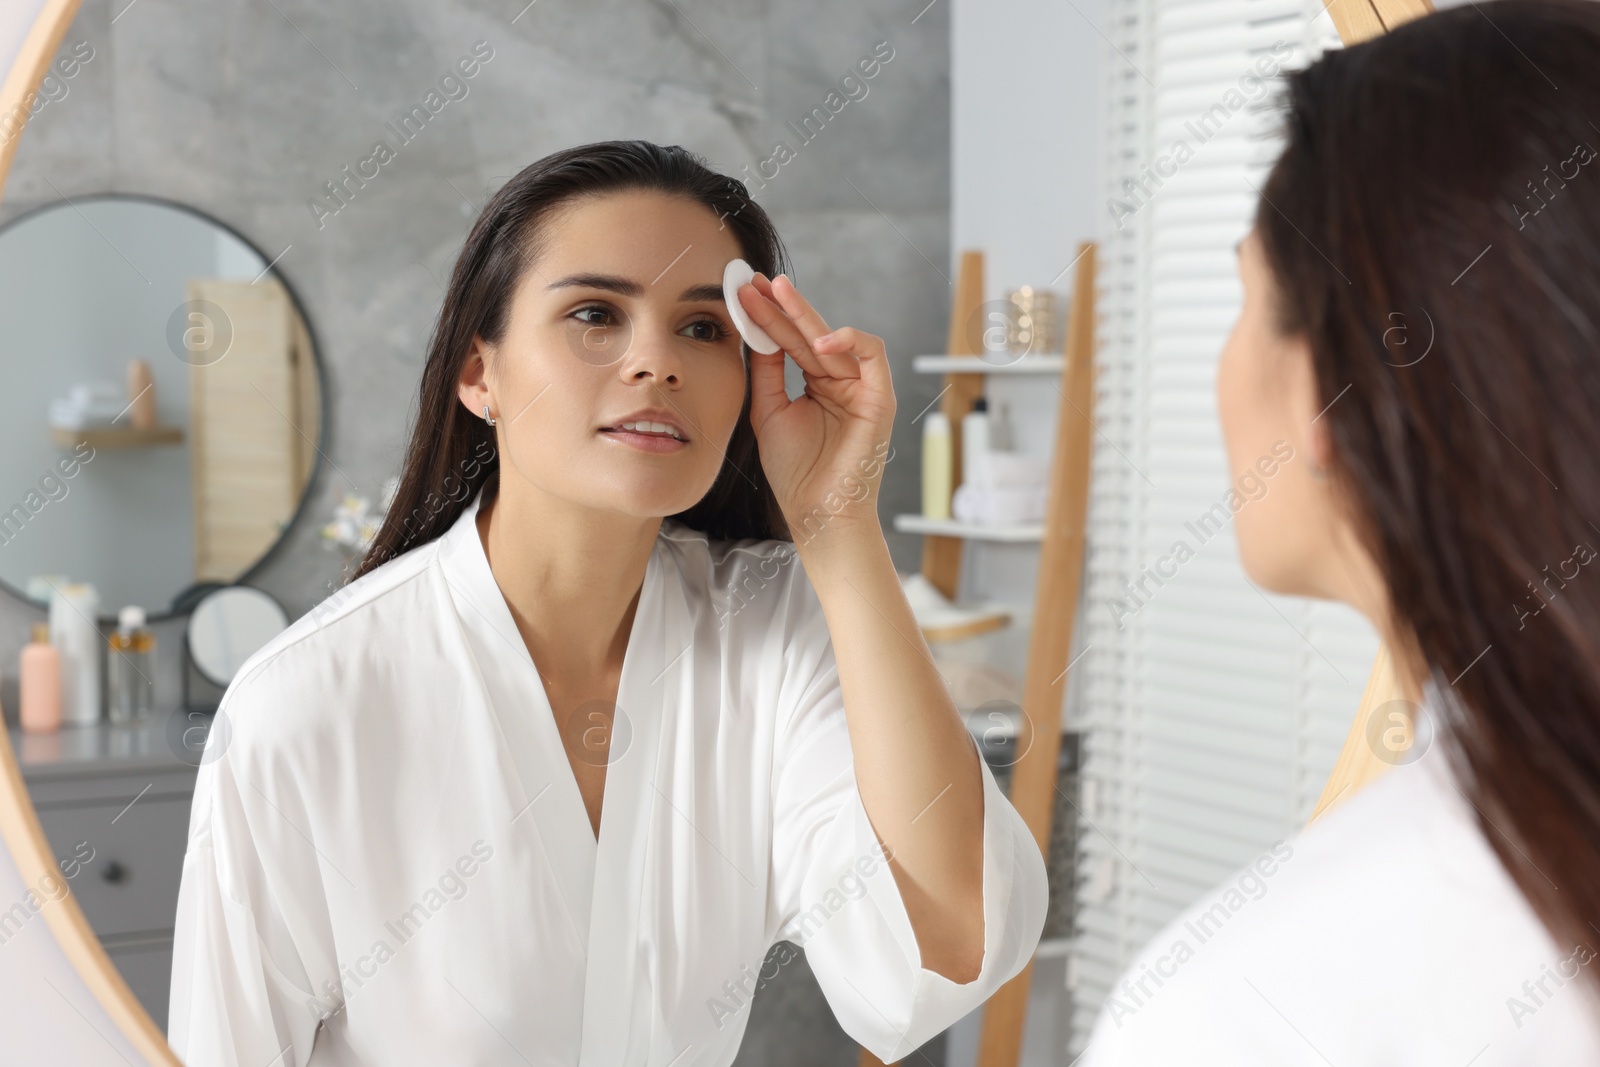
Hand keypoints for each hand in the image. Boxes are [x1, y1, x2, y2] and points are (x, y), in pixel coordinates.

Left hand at [736, 272, 895, 539]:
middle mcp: (840, 380)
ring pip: (834, 337)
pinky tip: (817, 341)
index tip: (743, 296)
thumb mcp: (769, 410)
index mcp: (816, 384)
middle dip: (782, 306)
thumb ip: (766, 371)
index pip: (792, 341)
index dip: (769, 318)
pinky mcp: (879, 397)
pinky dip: (848, 341)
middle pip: (809, 333)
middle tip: (756, 282)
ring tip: (777, 293)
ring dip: (804, 314)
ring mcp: (860, 387)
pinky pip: (873, 354)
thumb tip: (757, 331)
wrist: (816, 510)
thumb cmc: (795, 471)